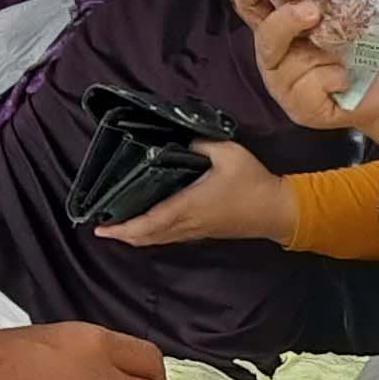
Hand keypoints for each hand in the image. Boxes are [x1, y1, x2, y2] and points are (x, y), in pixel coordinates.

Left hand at [95, 141, 291, 247]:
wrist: (278, 210)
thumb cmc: (253, 182)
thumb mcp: (228, 153)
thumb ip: (200, 143)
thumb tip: (180, 139)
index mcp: (187, 206)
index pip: (147, 222)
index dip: (122, 227)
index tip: (100, 226)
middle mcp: (187, 223)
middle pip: (146, 236)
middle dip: (122, 234)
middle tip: (102, 225)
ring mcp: (195, 231)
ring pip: (157, 239)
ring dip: (135, 236)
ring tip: (118, 226)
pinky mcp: (203, 232)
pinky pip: (169, 237)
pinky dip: (151, 234)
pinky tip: (148, 225)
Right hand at [238, 0, 378, 130]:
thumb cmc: (357, 48)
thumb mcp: (339, 15)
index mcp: (275, 25)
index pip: (248, 1)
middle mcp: (273, 53)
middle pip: (265, 34)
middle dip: (287, 20)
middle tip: (314, 11)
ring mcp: (282, 84)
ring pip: (289, 63)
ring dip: (324, 54)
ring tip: (343, 53)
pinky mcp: (300, 108)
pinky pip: (311, 86)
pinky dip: (335, 77)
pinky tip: (345, 78)